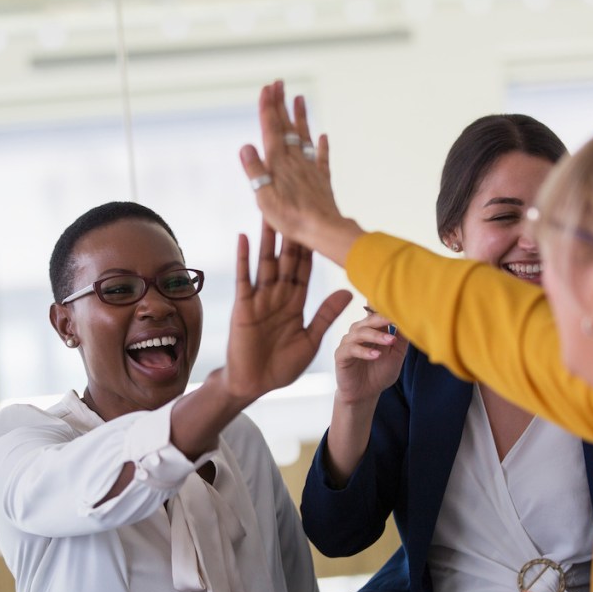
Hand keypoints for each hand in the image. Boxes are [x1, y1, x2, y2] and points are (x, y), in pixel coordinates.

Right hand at [220, 222, 350, 401]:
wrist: (255, 385)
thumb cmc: (281, 366)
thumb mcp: (310, 339)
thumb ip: (325, 315)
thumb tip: (349, 293)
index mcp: (295, 303)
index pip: (304, 269)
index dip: (310, 248)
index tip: (318, 224)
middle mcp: (277, 296)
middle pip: (285, 260)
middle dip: (289, 235)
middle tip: (294, 207)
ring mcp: (259, 300)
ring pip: (265, 263)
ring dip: (267, 239)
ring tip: (269, 213)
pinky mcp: (243, 307)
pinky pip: (244, 279)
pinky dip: (243, 259)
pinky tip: (243, 238)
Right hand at [239, 80, 362, 265]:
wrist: (323, 230)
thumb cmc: (291, 219)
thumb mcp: (264, 199)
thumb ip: (255, 171)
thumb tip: (246, 146)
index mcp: (278, 164)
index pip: (271, 130)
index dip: (268, 108)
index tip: (266, 88)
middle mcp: (295, 161)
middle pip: (287, 127)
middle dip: (281, 104)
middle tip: (279, 83)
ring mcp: (310, 169)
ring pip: (304, 136)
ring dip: (301, 116)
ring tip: (299, 98)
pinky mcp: (322, 180)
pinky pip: (321, 158)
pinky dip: (321, 146)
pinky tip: (322, 136)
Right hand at [333, 311, 407, 406]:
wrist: (365, 394)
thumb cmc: (380, 373)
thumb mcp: (396, 355)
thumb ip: (401, 339)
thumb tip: (409, 321)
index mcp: (372, 329)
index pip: (378, 314)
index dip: (388, 310)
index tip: (403, 309)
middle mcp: (359, 332)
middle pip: (369, 319)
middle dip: (383, 319)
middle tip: (396, 320)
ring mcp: (348, 343)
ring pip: (360, 332)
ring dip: (376, 335)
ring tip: (390, 340)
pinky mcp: (341, 355)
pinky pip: (350, 349)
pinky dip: (364, 351)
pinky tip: (376, 355)